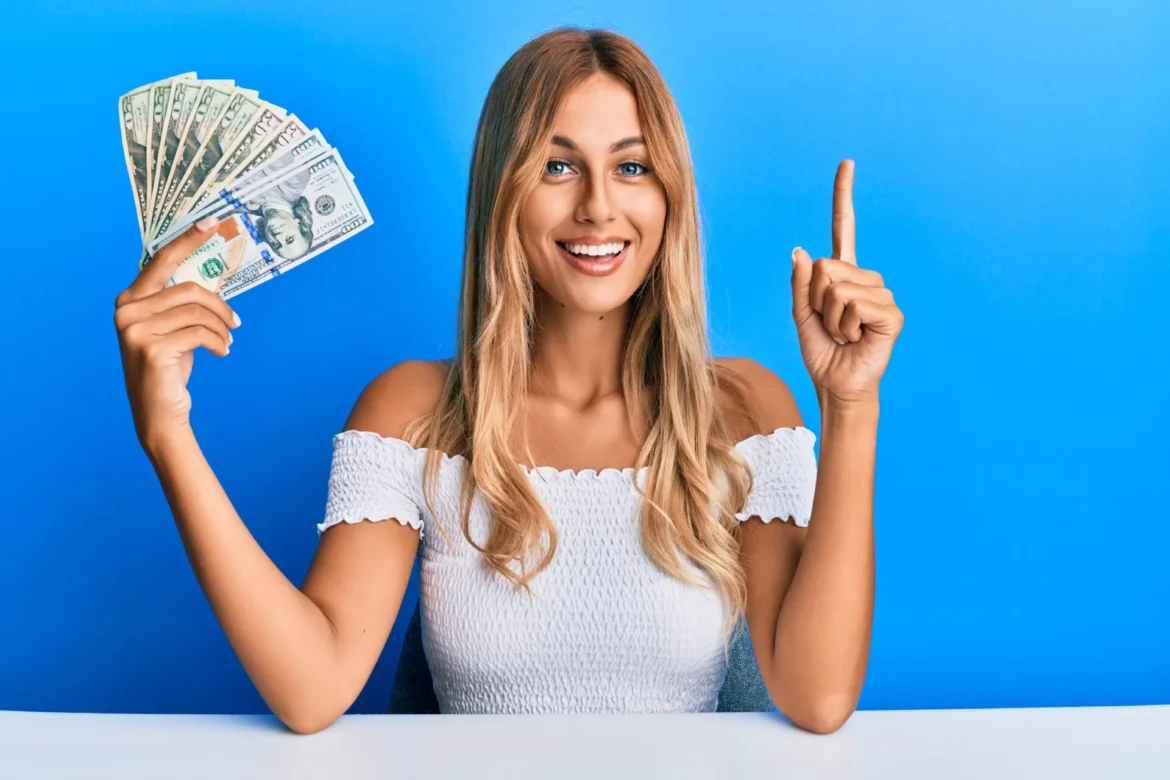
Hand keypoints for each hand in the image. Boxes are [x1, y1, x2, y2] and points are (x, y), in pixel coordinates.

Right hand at [114, 217, 239, 453]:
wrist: (158, 412)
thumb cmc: (171, 367)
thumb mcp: (173, 328)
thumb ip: (181, 303)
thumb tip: (213, 278)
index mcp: (130, 300)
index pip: (161, 260)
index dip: (188, 239)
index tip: (214, 221)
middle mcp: (126, 311)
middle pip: (190, 289)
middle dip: (220, 306)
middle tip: (236, 323)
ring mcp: (135, 330)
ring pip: (198, 312)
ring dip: (222, 328)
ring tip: (227, 342)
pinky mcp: (151, 349)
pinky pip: (200, 333)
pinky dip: (218, 342)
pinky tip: (222, 353)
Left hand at [790, 160, 903, 406]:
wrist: (836, 384)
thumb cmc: (821, 352)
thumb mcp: (800, 315)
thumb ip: (800, 284)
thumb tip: (801, 250)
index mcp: (843, 275)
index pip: (844, 228)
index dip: (844, 196)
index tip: (847, 163)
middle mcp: (865, 279)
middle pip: (825, 268)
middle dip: (816, 301)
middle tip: (829, 325)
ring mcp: (881, 294)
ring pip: (836, 289)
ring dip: (830, 318)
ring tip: (843, 334)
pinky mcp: (891, 314)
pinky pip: (853, 305)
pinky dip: (845, 326)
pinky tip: (856, 338)